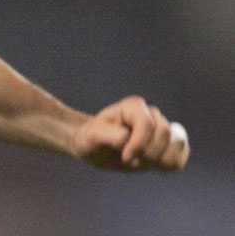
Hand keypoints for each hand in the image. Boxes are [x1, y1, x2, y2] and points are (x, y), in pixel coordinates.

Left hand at [73, 95, 188, 170]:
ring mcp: (162, 128)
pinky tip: (156, 167)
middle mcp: (151, 114)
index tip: (124, 157)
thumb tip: (127, 137)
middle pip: (165, 134)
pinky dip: (172, 164)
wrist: (97, 148)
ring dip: (161, 160)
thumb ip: (109, 135)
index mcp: (133, 107)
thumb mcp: (93, 136)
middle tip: (129, 160)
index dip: (139, 144)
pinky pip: (182, 154)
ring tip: (142, 162)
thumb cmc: (93, 139)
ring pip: (178, 143)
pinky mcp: (169, 144)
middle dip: (148, 153)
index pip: (148, 124)